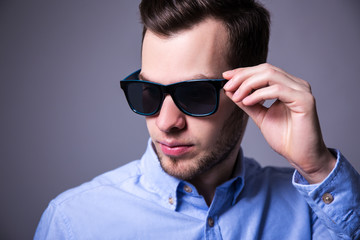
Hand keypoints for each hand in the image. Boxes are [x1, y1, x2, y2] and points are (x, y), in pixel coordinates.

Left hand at [223, 63, 335, 183]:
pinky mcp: (305, 100)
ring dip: (248, 84)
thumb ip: (247, 102)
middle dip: (243, 76)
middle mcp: (296, 85)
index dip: (243, 72)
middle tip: (228, 86)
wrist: (301, 156)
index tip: (226, 77)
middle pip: (266, 69)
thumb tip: (230, 90)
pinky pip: (277, 90)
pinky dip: (259, 94)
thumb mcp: (260, 116)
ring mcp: (302, 91)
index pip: (263, 70)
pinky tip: (247, 101)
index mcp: (287, 86)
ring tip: (237, 97)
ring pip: (270, 75)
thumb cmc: (285, 138)